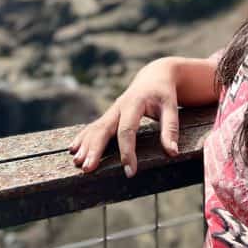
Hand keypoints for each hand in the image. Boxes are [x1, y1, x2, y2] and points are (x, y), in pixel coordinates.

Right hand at [68, 56, 179, 177]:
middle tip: (87, 169)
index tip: (130, 171)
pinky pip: (94, 127)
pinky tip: (74, 149)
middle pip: (103, 129)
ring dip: (86, 145)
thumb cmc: (164, 94)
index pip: (127, 130)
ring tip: (77, 163)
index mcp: (134, 103)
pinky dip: (83, 138)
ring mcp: (111, 111)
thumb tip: (173, 153)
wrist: (154, 76)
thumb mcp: (171, 107)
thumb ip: (171, 129)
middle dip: (95, 149)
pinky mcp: (109, 115)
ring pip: (95, 128)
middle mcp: (118, 106)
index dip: (127, 151)